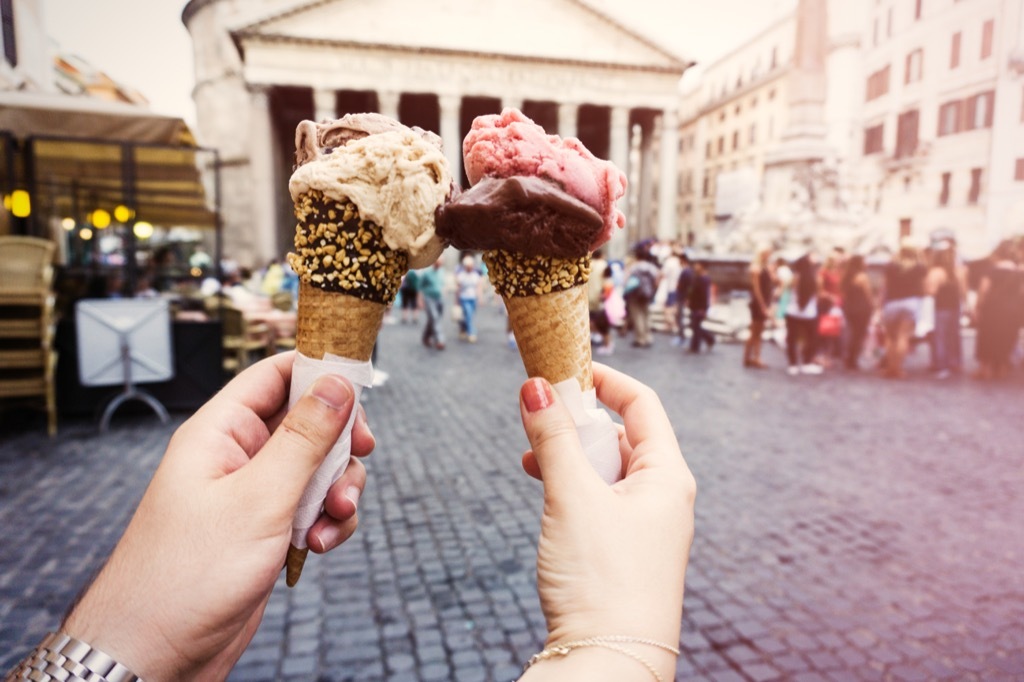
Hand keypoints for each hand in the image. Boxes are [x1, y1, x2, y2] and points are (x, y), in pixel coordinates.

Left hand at [62, 352, 374, 680]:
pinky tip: (319, 547)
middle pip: (308, 421)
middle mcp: (237, 458)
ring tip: (334, 518)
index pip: (275, 375)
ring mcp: (253, 496)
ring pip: (318, 469)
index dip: (319, 372)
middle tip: (359, 454)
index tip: (361, 384)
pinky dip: (328, 523)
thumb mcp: (258, 498)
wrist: (156, 653)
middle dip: (340, 442)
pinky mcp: (266, 531)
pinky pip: (313, 509)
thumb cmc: (186, 577)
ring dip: (339, 490)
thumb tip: (337, 383)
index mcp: (220, 433)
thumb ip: (303, 438)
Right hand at [518, 364, 694, 676]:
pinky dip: (570, 488)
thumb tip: (535, 386)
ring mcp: (645, 527)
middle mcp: (663, 497)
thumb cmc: (602, 579)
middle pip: (620, 436)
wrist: (611, 662)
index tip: (565, 368)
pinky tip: (545, 493)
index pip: (642, 405)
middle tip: (538, 417)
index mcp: (667, 475)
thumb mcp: (571, 497)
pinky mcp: (624, 553)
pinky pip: (598, 501)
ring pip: (604, 470)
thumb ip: (552, 438)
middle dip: (576, 422)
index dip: (604, 380)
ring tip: (531, 460)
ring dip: (568, 457)